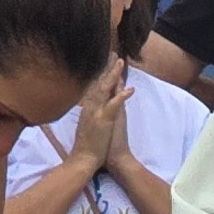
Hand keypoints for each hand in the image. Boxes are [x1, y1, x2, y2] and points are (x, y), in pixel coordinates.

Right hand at [70, 58, 128, 177]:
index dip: (101, 74)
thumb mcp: (89, 128)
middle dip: (106, 68)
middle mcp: (89, 108)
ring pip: (104, 89)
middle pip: (98, 83)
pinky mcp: (103, 121)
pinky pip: (113, 106)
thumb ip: (91, 116)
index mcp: (87, 109)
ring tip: (120, 62)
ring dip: (112, 75)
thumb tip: (93, 108)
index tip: (106, 62)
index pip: (95, 87)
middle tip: (113, 53)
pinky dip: (121, 96)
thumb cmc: (88, 147)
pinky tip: (130, 89)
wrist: (84, 161)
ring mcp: (95, 113)